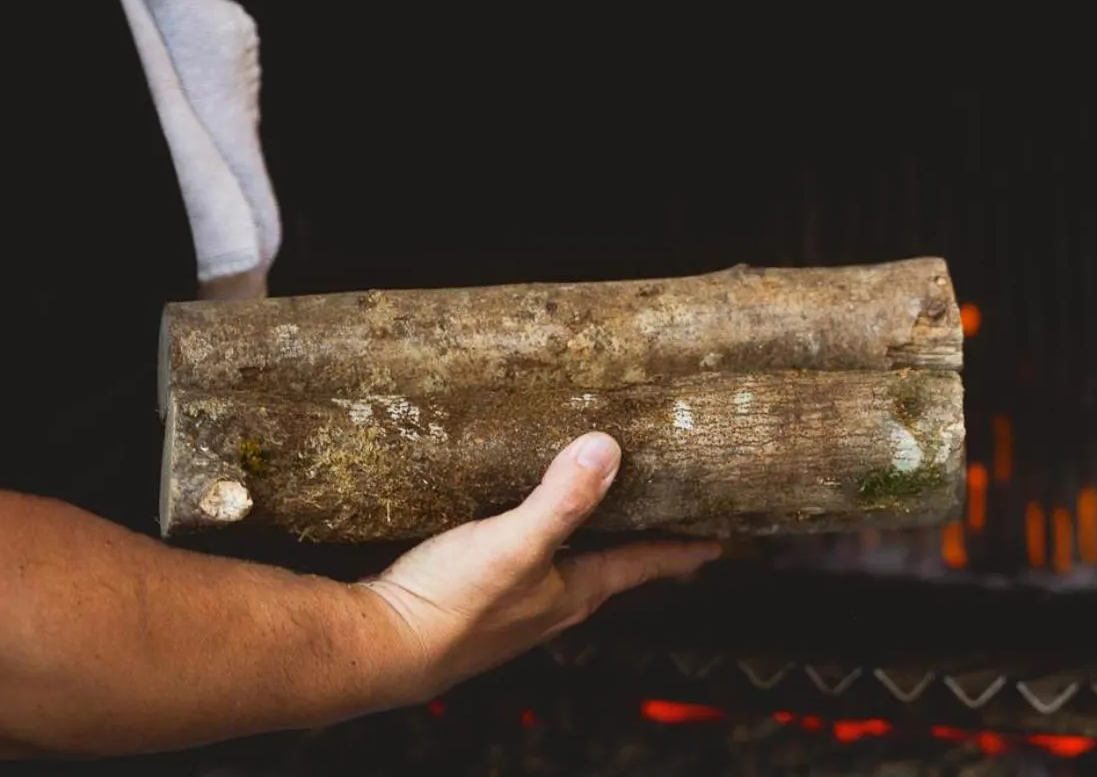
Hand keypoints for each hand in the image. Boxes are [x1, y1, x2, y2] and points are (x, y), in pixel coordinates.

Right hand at [359, 432, 718, 701]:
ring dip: (585, 546)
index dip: (679, 551)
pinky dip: (533, 544)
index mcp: (571, 593)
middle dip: (637, 548)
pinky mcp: (472, 603)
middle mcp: (548, 606)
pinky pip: (519, 567)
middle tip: (665, 530)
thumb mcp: (515, 542)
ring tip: (595, 520)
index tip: (716, 544)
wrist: (381, 646)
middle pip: (608, 571)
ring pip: (564, 571)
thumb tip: (608, 449)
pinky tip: (512, 529)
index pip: (641, 565)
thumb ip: (562, 498)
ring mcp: (510, 608)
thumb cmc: (450, 604)